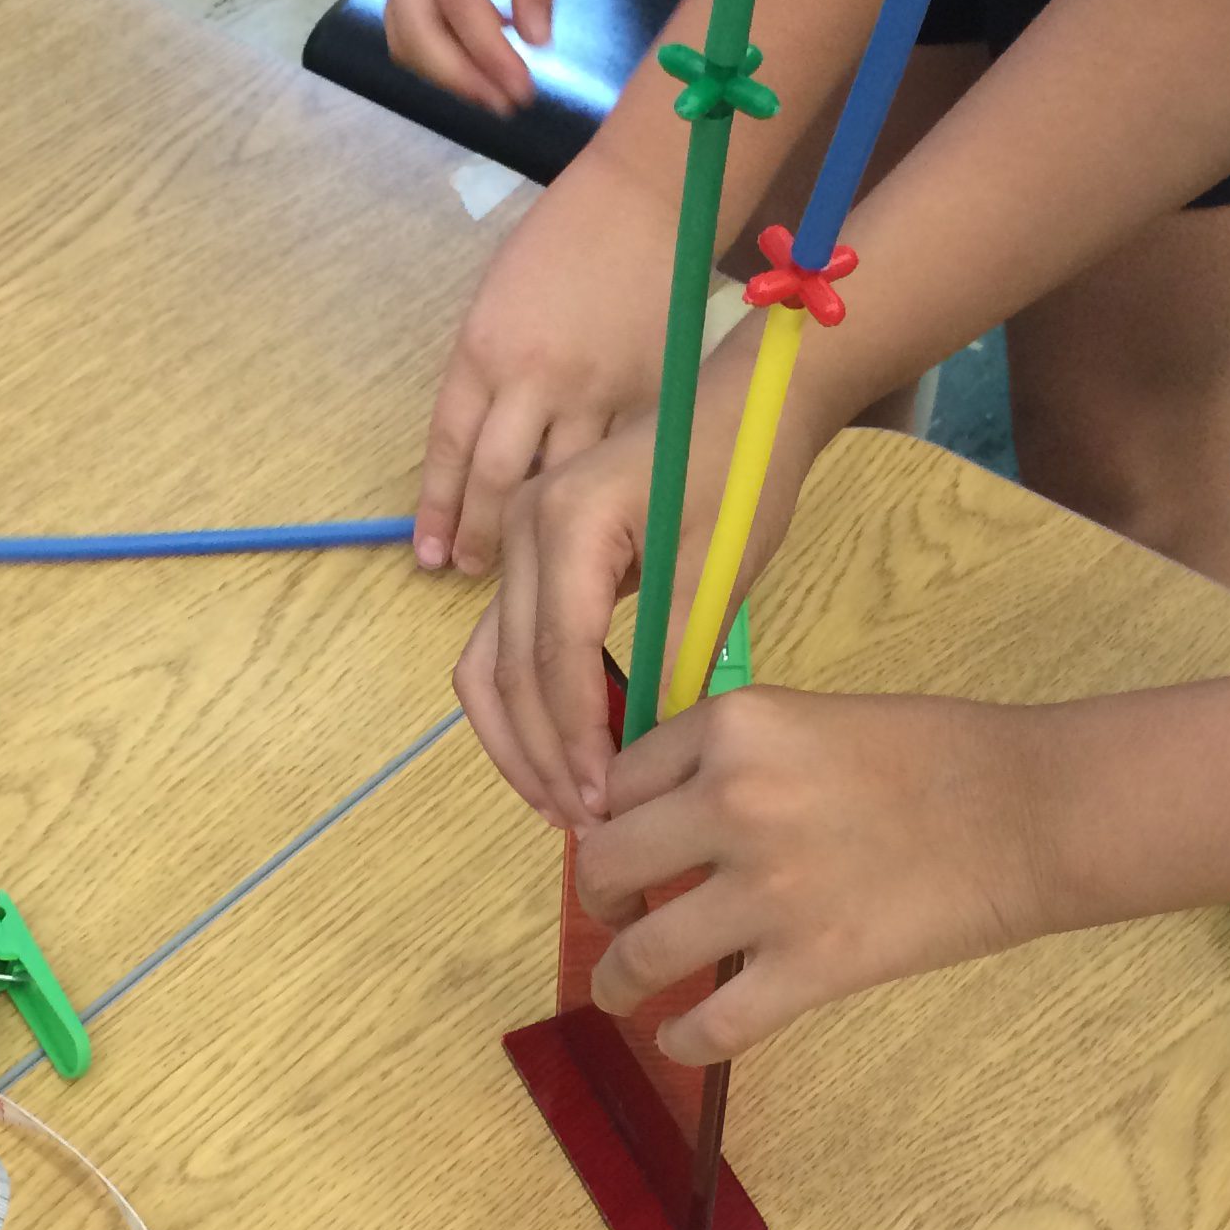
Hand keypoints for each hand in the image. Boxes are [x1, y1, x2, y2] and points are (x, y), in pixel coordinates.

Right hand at [382, 0, 568, 114]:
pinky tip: (483, 54)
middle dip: (460, 77)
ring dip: (445, 69)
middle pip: (414, 32)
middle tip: (511, 102)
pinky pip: (410, 13)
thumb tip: (535, 40)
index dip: (490, 58)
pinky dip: (439, 45)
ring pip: (402, 31)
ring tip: (497, 88)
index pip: (459, 8)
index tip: (526, 92)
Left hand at [415, 150, 680, 575]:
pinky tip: (594, 528)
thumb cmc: (558, 243)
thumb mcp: (494, 303)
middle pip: (496, 480)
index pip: (448, 448)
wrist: (641, 205)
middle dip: (479, 536)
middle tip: (469, 572)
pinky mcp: (647, 397)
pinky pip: (617, 464)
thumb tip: (475, 451)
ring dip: (539, 531)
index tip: (429, 555)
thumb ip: (484, 376)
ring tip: (528, 569)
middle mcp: (533, 378)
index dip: (437, 510)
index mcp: (483, 349)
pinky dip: (600, 499)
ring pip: (560, 483)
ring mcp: (594, 391)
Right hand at [453, 312, 832, 824]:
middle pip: (508, 668)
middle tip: (583, 824)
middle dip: (542, 755)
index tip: (605, 805)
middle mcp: (521, 526)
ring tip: (562, 804)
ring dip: (519, 741)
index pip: (555, 656)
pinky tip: (560, 755)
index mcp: (566, 521)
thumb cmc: (739, 475)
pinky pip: (504, 645)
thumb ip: (673, 660)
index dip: (575, 739)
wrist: (741, 405)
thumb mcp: (714, 573)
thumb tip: (646, 756)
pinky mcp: (530, 557)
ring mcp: (517, 540)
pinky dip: (523, 706)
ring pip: (488, 664)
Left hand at [575, 690, 1051, 1063]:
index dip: (610, 818)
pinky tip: (680, 1039)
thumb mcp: (814, 717)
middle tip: (618, 912)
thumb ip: (735, 757)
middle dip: (597, 898)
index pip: (620, 780)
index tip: (623, 845)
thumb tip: (665, 814)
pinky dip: (682, 1041)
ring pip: (641, 954)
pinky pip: (713, 1025)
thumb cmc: (938, 756)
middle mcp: (733, 801)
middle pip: (605, 865)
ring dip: (617, 981)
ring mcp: (770, 890)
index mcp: (733, 725)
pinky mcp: (813, 965)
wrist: (1031, 809)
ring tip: (622, 992)